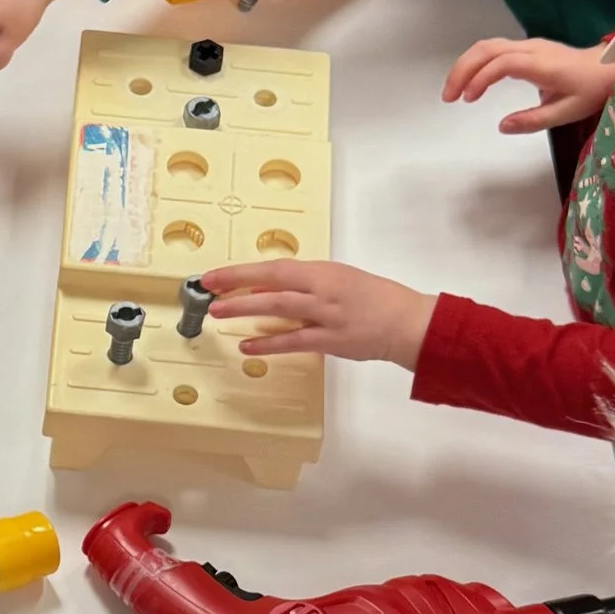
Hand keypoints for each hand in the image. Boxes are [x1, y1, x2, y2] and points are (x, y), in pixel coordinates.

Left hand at [199, 255, 434, 371]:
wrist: (406, 321)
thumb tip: (269, 288)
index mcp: (322, 271)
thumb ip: (305, 284)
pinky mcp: (332, 340)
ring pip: (279, 308)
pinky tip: (248, 347)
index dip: (241, 270)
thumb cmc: (373, 298)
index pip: (275, 267)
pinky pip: (295, 342)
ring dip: (246, 309)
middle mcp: (322, 289)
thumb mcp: (337, 279)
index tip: (215, 275)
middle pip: (272, 282)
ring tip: (219, 313)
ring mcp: (327, 315)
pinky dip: (270, 344)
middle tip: (208, 291)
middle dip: (236, 285)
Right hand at [441, 35, 614, 135]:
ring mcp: (528, 45)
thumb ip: (533, 120)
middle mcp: (531, 49)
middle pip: (487, 49)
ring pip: (487, 46)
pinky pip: (494, 49)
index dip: (481, 78)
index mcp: (541, 64)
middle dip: (462, 70)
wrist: (610, 67)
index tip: (469, 99)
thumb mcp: (567, 112)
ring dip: (465, 65)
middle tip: (448, 96)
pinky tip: (470, 81)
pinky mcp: (526, 48)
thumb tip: (501, 126)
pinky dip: (475, 62)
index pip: (503, 63)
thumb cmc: (591, 90)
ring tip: (453, 90)